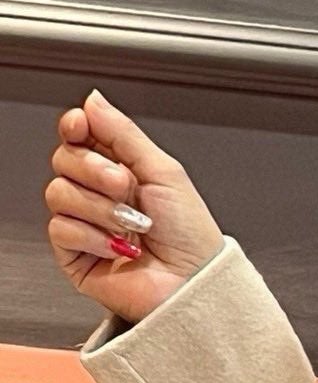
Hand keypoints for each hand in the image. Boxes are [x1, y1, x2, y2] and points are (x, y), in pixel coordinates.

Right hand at [46, 88, 224, 324]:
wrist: (195, 283)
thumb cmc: (191, 236)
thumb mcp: (163, 171)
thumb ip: (123, 132)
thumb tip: (93, 99)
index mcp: (121, 170)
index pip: (79, 137)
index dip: (75, 127)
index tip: (81, 126)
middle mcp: (100, 195)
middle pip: (64, 159)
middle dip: (95, 171)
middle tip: (126, 188)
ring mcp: (87, 224)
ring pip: (58, 192)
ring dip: (100, 207)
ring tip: (132, 225)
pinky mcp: (76, 256)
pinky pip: (60, 228)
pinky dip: (93, 236)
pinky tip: (119, 247)